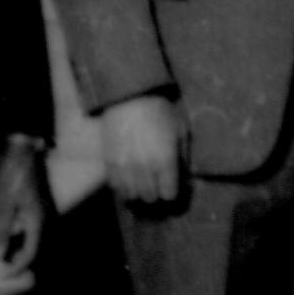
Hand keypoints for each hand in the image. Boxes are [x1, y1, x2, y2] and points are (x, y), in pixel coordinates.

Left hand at [0, 140, 51, 274]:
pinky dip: (18, 237)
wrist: (21, 149)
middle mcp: (43, 219)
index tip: (2, 275)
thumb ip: (1, 231)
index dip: (16, 268)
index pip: (30, 253)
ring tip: (1, 253)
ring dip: (18, 249)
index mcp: (37, 222)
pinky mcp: (35, 206)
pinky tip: (6, 234)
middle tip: (1, 268)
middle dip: (18, 261)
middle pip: (34, 248)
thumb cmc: (12, 176)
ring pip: (32, 239)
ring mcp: (40, 212)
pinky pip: (29, 229)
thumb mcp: (2, 204)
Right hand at [99, 94, 186, 209]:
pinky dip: (124, 187)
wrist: (128, 96)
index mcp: (165, 160)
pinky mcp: (109, 163)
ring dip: (139, 192)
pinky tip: (129, 178)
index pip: (169, 195)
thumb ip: (183, 156)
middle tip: (157, 184)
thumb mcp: (180, 130)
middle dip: (156, 193)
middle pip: (150, 198)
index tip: (172, 185)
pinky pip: (116, 187)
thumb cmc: (159, 111)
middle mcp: (144, 168)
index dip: (172, 191)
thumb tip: (184, 177)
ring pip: (132, 196)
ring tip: (143, 183)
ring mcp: (124, 167)